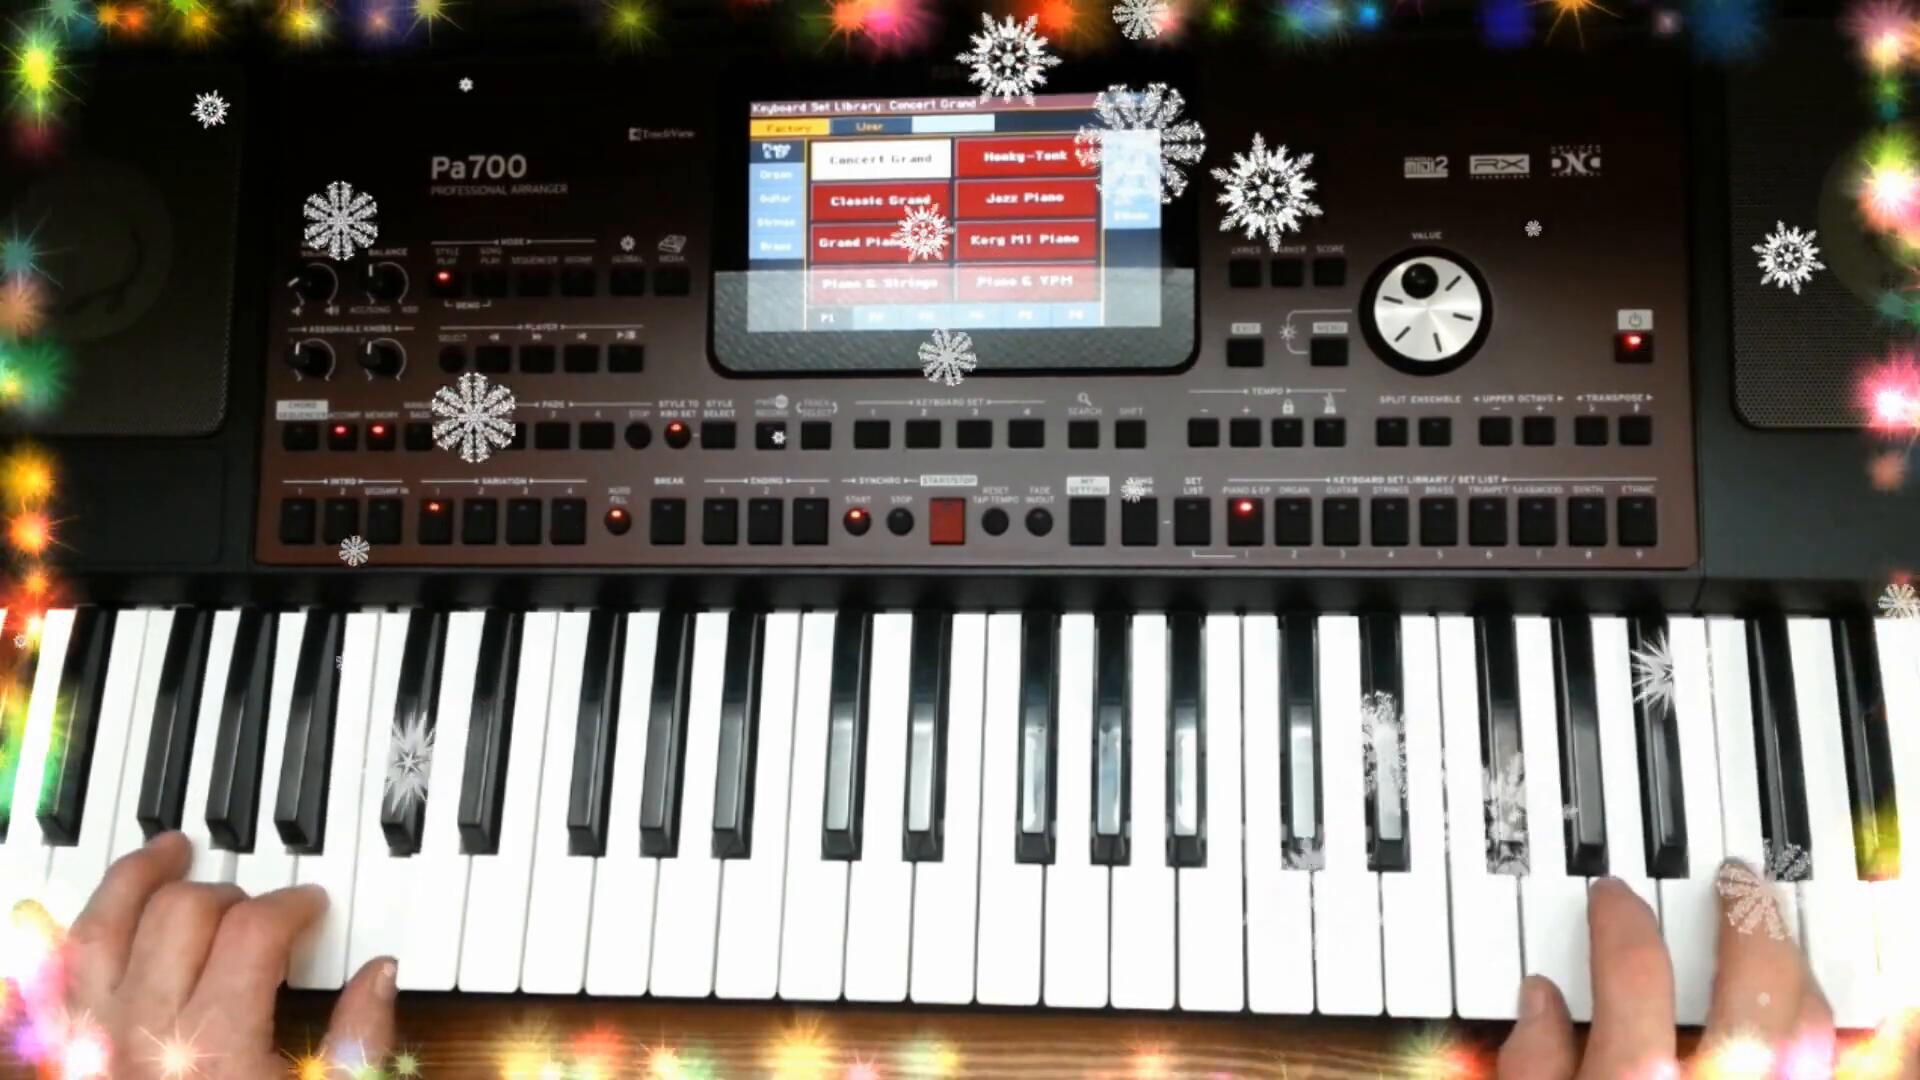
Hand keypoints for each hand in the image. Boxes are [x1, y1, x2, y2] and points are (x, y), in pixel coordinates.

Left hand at [51, 831, 395, 1078]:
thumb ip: (360, 1044)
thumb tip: (379, 974)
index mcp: (219, 1050)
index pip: (255, 929)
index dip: (292, 904)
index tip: (310, 909)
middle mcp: (141, 1038)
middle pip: (182, 913)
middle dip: (229, 891)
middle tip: (258, 903)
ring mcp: (86, 1051)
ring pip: (99, 930)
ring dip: (134, 881)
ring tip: (166, 855)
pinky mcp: (55, 1069)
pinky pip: (48, 983)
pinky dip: (64, 942)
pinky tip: (88, 924)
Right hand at [1498, 865, 1915, 1079]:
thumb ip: (1529, 1064)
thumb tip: (1540, 1001)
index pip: (1633, 971)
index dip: (1622, 917)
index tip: (1614, 894)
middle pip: (1755, 992)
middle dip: (1748, 919)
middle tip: (1733, 877)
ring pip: (1813, 1035)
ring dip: (1799, 970)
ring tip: (1779, 932)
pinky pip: (1833, 1072)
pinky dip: (1831, 1037)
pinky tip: (1821, 1012)